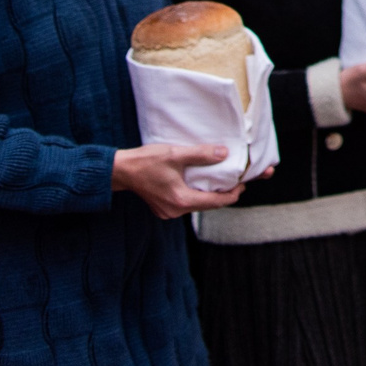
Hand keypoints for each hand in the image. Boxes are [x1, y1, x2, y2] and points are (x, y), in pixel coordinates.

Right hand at [111, 144, 245, 218]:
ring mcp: (169, 212)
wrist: (122, 171)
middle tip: (239, 183)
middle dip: (225, 195)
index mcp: (181, 200)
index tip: (244, 184)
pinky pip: (187, 204)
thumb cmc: (146, 161)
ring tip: (223, 183)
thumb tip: (225, 153)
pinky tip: (202, 185)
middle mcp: (176, 211)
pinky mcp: (164, 209)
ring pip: (198, 205)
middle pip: (208, 205)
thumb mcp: (176, 154)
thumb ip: (201, 154)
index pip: (215, 202)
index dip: (233, 194)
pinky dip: (197, 195)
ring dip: (211, 196)